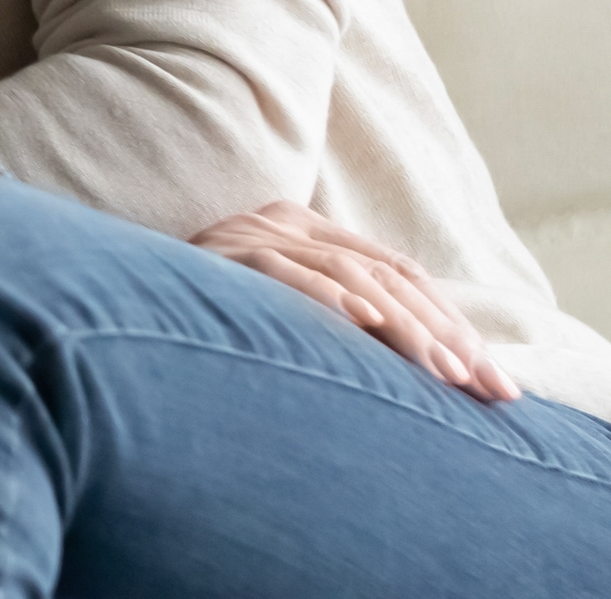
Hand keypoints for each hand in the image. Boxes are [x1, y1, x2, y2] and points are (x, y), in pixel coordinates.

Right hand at [193, 200, 514, 401]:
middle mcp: (284, 223)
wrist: (114, 296)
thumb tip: (418, 370)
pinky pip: (284, 273)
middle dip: (447, 334)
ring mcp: (251, 233)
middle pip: (387, 275)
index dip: (454, 322)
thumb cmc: (200, 318)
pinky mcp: (222, 254)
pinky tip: (366, 326)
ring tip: (444, 373)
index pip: (399, 273)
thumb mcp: (279, 315)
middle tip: (487, 388)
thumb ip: (332, 322)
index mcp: (305, 231)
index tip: (496, 381)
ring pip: (349, 277)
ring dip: (405, 328)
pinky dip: (328, 298)